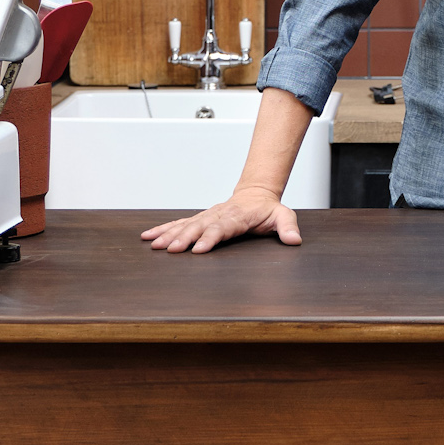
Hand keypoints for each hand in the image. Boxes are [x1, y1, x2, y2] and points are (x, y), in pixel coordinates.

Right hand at [139, 186, 301, 253]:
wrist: (255, 194)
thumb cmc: (267, 209)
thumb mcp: (283, 215)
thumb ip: (288, 227)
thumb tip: (294, 239)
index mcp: (237, 216)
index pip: (222, 228)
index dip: (210, 238)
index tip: (198, 249)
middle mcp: (219, 215)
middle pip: (199, 226)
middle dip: (184, 238)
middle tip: (171, 250)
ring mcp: (207, 216)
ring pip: (186, 225)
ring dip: (169, 235)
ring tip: (155, 245)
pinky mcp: (200, 219)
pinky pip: (179, 223)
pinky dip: (164, 229)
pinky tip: (149, 237)